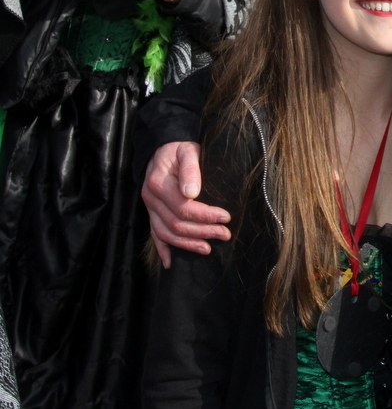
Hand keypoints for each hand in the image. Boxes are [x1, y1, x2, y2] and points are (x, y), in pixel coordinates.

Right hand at [141, 141, 230, 267]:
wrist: (164, 146)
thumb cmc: (180, 148)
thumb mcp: (188, 151)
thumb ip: (190, 170)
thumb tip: (192, 193)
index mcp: (158, 184)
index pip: (183, 208)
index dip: (205, 216)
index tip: (226, 217)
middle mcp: (150, 198)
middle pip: (176, 224)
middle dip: (203, 231)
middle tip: (225, 234)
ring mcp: (149, 207)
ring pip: (166, 233)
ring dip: (188, 243)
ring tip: (208, 248)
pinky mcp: (152, 212)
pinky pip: (154, 234)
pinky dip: (162, 249)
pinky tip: (170, 262)